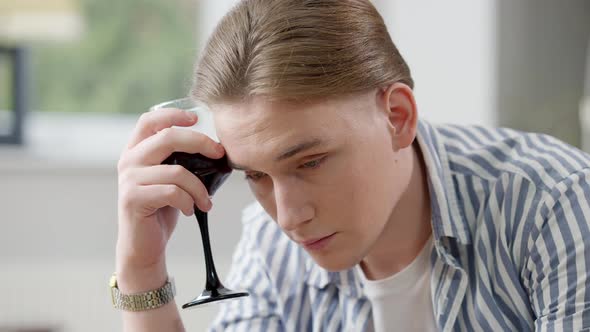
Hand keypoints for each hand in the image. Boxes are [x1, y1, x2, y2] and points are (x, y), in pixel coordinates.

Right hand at [115, 107, 224, 288]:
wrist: (145, 245)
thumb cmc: (162, 209)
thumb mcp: (170, 178)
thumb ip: (180, 159)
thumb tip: (215, 147)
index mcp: (136, 150)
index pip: (150, 120)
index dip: (173, 115)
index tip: (196, 118)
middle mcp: (129, 160)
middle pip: (168, 137)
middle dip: (201, 143)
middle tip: (220, 155)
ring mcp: (129, 179)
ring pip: (177, 171)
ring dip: (199, 188)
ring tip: (205, 201)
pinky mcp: (133, 199)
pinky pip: (173, 192)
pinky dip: (188, 202)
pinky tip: (189, 210)